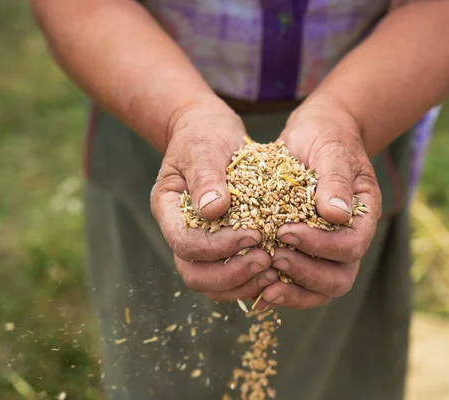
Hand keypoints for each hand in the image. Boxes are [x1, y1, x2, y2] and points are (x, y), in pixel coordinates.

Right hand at [150, 97, 278, 299]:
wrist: (211, 132)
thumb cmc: (205, 134)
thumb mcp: (205, 147)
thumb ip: (206, 176)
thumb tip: (212, 210)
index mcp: (169, 210)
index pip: (185, 243)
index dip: (217, 246)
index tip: (253, 235)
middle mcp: (181, 233)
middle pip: (195, 274)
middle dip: (231, 274)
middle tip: (267, 260)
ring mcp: (202, 244)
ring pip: (214, 284)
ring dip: (244, 283)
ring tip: (275, 270)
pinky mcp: (223, 248)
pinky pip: (233, 277)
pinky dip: (253, 280)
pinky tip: (279, 271)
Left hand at [260, 97, 382, 308]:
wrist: (314, 132)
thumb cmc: (326, 135)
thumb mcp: (331, 150)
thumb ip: (335, 180)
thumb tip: (336, 215)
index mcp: (363, 216)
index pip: (351, 246)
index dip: (320, 245)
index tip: (285, 231)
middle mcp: (348, 239)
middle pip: (339, 279)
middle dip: (306, 274)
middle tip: (273, 258)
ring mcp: (326, 249)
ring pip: (319, 289)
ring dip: (292, 290)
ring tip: (262, 283)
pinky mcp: (303, 251)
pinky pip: (296, 281)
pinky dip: (279, 286)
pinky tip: (255, 286)